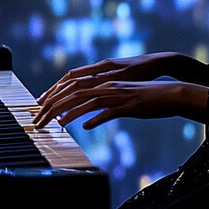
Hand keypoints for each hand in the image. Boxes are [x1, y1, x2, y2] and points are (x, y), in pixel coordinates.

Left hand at [33, 75, 208, 129]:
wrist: (169, 94)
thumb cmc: (145, 98)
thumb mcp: (120, 99)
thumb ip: (103, 105)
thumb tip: (87, 119)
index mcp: (104, 82)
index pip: (73, 86)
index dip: (54, 95)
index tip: (39, 106)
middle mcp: (107, 85)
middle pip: (75, 93)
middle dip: (54, 106)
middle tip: (39, 120)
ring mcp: (118, 95)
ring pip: (88, 101)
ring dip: (70, 113)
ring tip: (56, 124)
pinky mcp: (129, 105)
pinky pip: (110, 111)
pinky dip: (96, 118)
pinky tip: (86, 126)